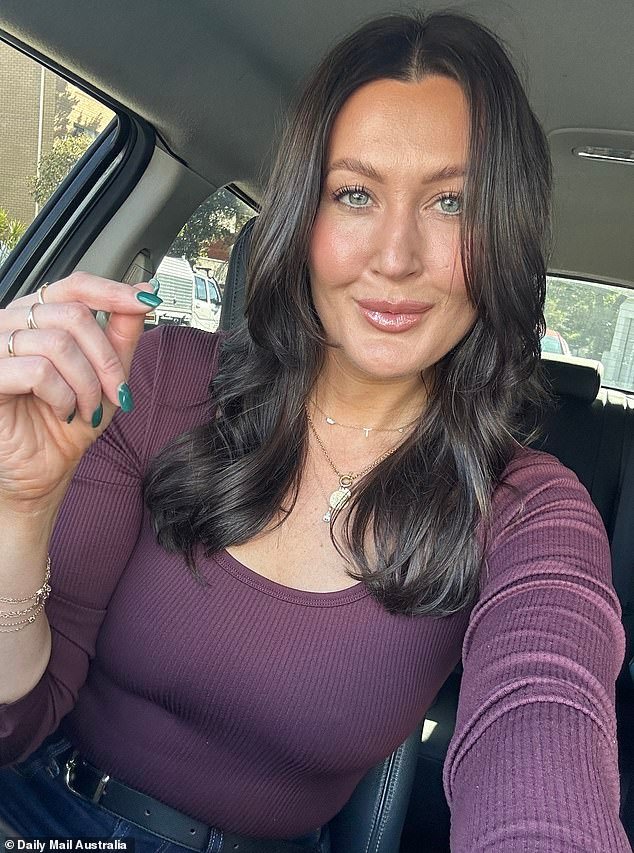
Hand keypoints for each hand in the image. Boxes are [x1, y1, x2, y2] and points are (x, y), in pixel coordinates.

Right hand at [0, 273, 159, 510]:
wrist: (43, 469)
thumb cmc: (67, 421)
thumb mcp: (106, 375)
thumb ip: (122, 333)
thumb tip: (144, 295)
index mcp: (38, 315)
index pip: (76, 285)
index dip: (113, 291)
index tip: (148, 303)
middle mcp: (12, 323)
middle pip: (75, 316)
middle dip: (107, 360)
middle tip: (117, 392)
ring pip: (58, 343)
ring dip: (87, 383)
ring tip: (87, 409)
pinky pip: (37, 371)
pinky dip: (63, 395)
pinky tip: (64, 412)